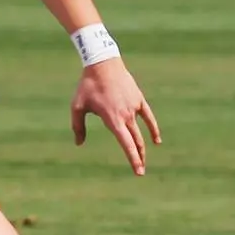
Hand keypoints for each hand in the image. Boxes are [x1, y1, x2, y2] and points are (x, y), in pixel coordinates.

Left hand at [70, 59, 161, 174]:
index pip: (126, 144)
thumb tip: (79, 143)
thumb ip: (78, 127)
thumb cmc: (88, 86)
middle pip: (136, 141)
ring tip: (143, 158)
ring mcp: (134, 107)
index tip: (138, 171)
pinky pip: (149, 117)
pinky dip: (153, 129)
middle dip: (139, 158)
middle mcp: (126, 115)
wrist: (103, 63)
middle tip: (140, 171)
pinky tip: (156, 140)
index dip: (133, 159)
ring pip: (141, 131)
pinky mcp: (139, 99)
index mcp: (112, 119)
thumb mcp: (77, 107)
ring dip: (143, 146)